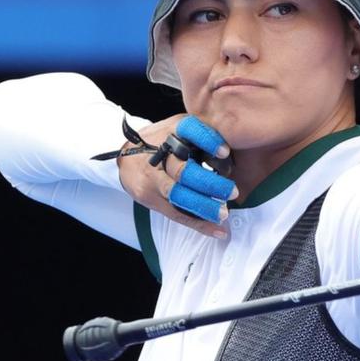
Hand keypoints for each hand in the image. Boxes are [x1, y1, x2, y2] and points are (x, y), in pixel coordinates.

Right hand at [117, 114, 235, 237]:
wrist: (126, 158)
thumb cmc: (163, 142)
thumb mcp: (180, 130)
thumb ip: (203, 138)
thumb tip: (231, 155)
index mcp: (172, 131)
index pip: (189, 131)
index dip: (206, 140)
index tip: (224, 152)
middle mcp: (160, 155)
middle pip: (182, 171)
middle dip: (208, 183)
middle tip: (233, 191)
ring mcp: (153, 178)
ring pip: (178, 195)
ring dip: (203, 206)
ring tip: (224, 213)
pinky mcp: (150, 198)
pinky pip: (176, 214)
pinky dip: (198, 224)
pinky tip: (218, 231)